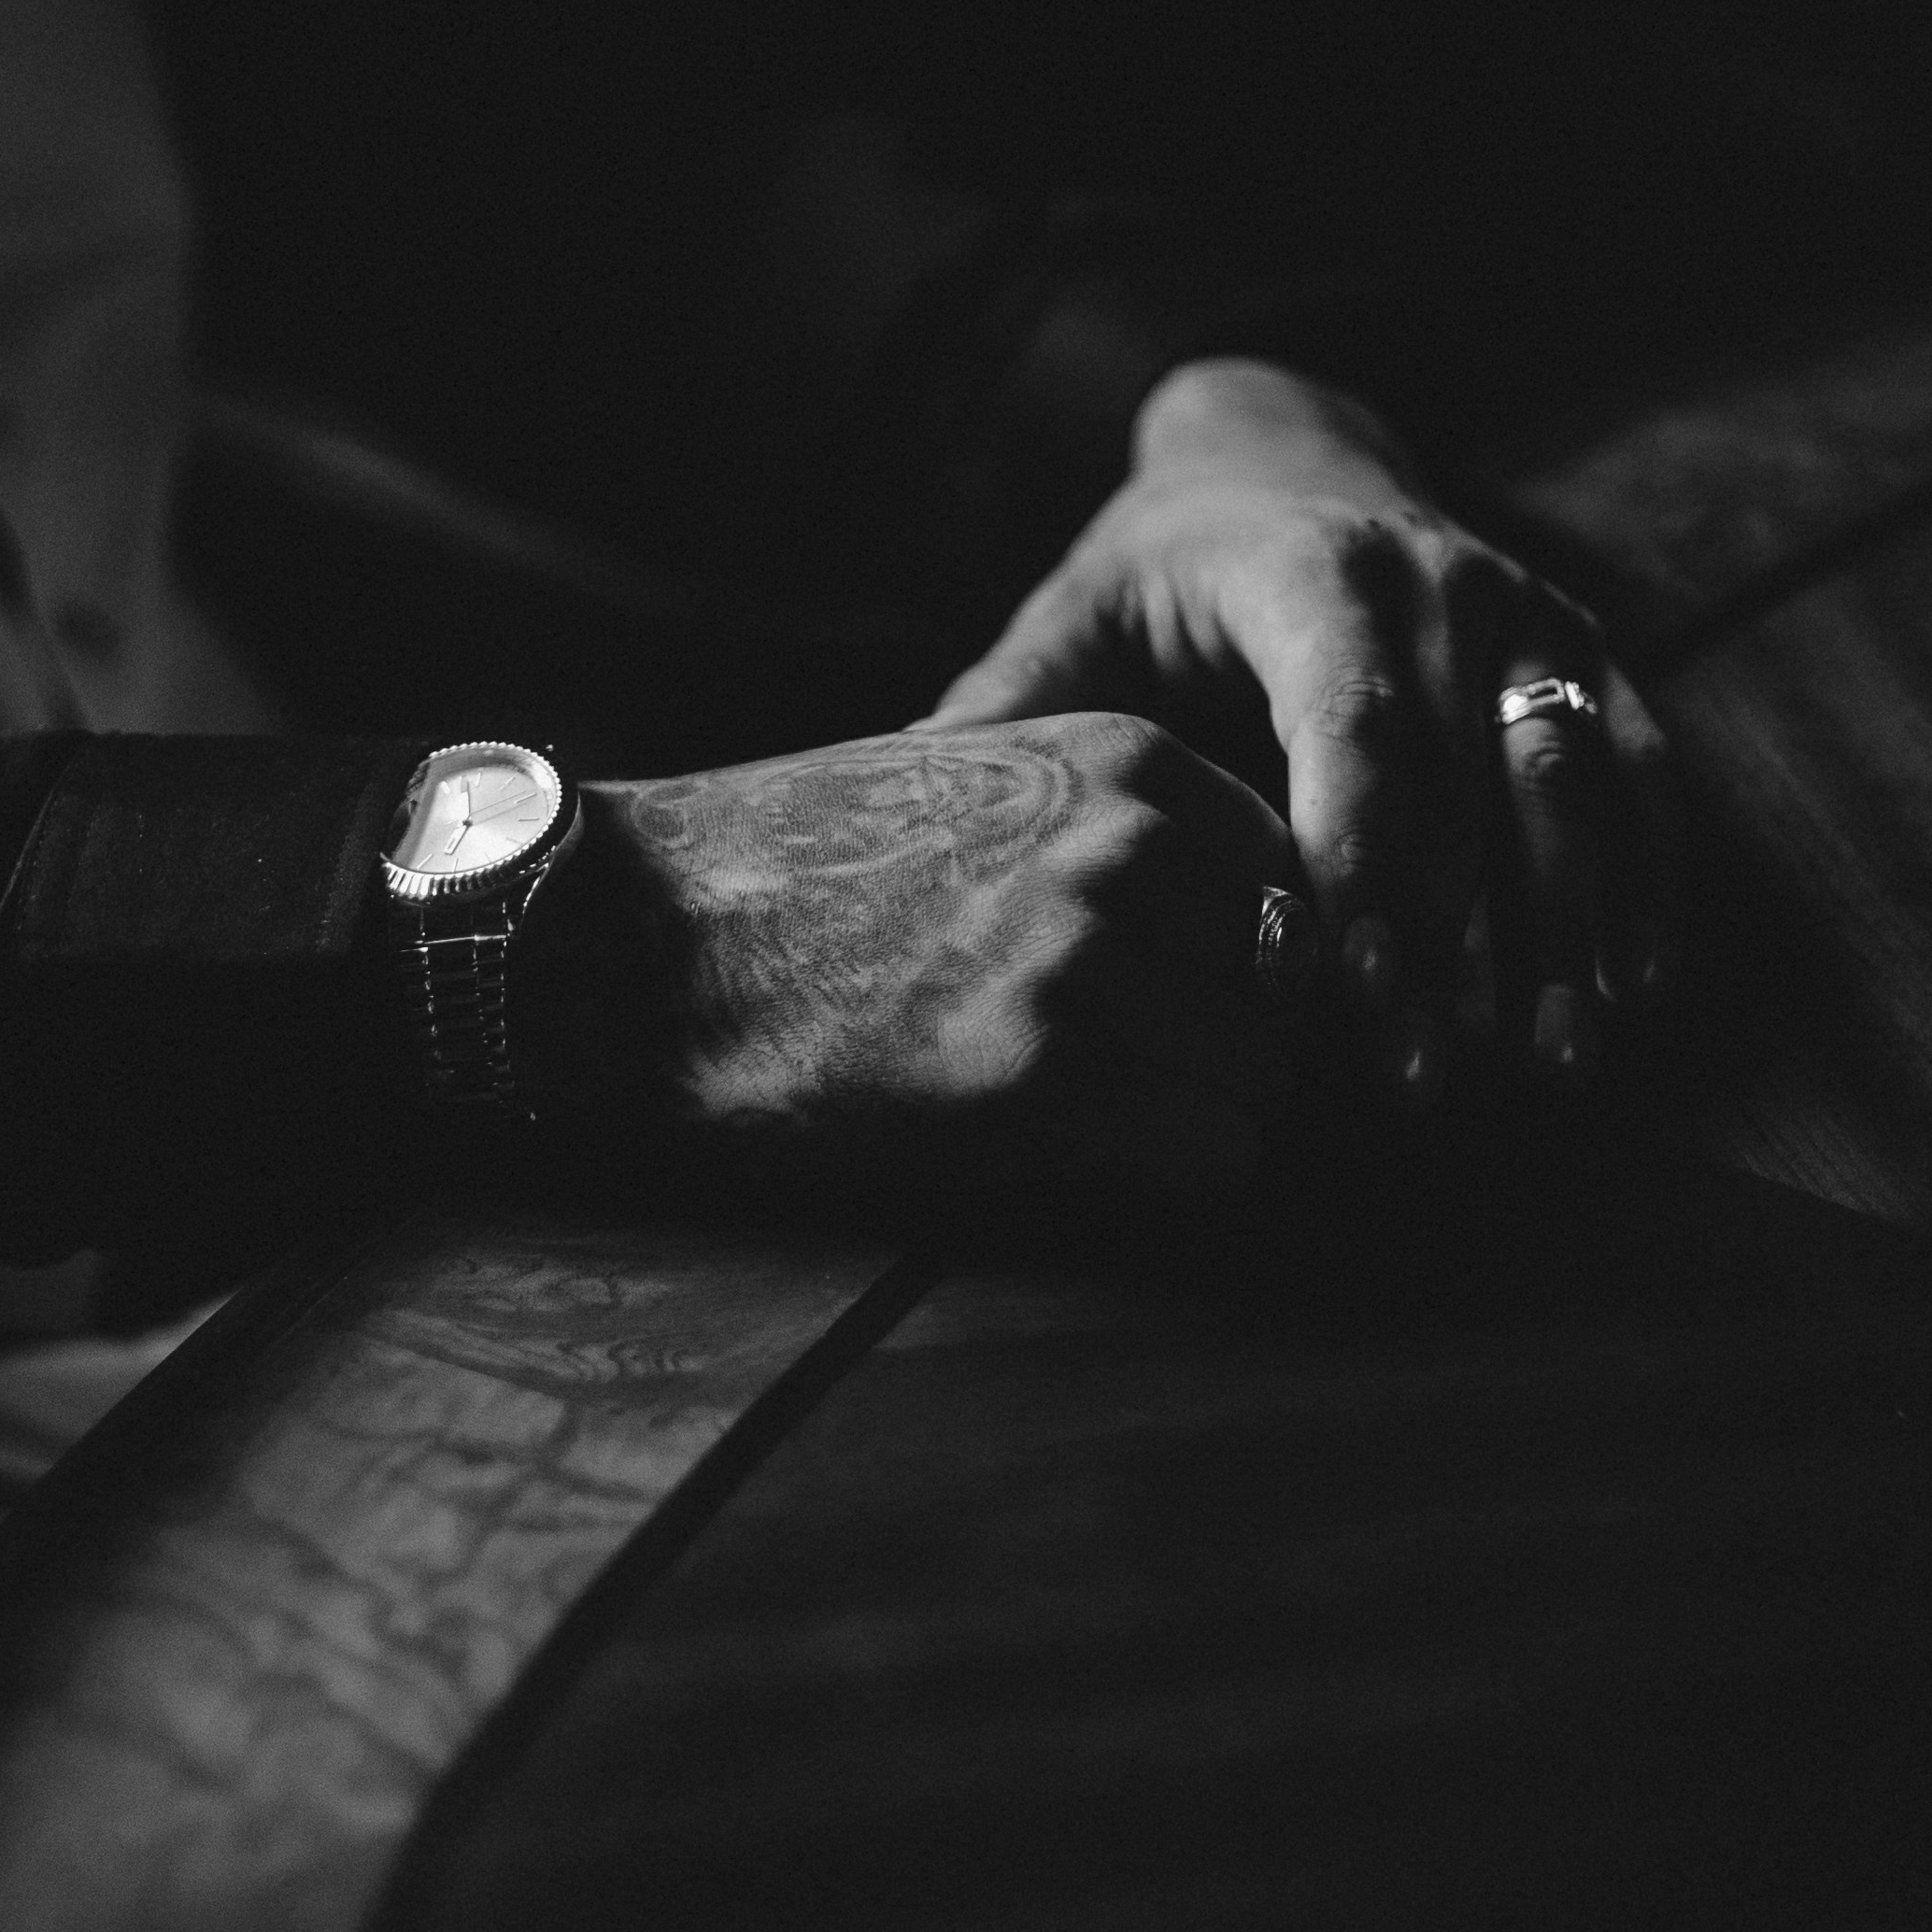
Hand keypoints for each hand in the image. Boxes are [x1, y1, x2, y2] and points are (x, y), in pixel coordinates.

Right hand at [513, 714, 1310, 1196]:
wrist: (638, 942)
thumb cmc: (795, 876)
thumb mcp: (980, 788)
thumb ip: (1123, 833)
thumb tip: (1270, 941)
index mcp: (1123, 755)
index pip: (1292, 878)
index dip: (1242, 964)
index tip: (1176, 1006)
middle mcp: (1131, 840)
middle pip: (1293, 988)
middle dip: (1231, 1047)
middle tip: (1117, 1077)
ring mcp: (1098, 954)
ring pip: (1266, 1081)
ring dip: (1193, 1117)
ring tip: (1072, 1110)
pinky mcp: (1055, 1072)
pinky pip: (1217, 1156)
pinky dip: (1160, 1176)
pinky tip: (1057, 1148)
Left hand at [923, 359, 1680, 1109]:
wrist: (1286, 456)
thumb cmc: (1157, 575)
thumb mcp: (1070, 620)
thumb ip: (1005, 726)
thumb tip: (909, 828)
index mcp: (1312, 571)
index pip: (1357, 726)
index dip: (1363, 864)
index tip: (1352, 992)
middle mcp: (1445, 580)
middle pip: (1469, 775)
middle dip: (1458, 939)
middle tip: (1424, 1084)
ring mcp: (1534, 614)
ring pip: (1573, 779)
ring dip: (1571, 928)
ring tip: (1553, 1063)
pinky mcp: (1589, 654)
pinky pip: (1643, 769)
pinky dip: (1647, 880)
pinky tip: (1633, 989)